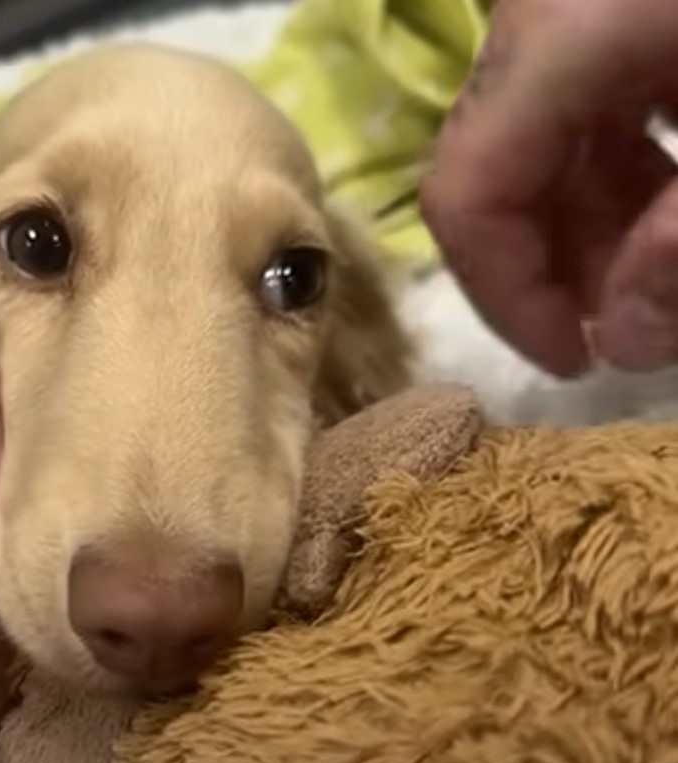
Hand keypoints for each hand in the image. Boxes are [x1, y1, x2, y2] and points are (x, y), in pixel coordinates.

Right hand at [422, 0, 677, 376]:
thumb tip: (628, 339)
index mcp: (568, 33)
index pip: (469, 191)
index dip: (509, 297)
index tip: (587, 361)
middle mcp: (550, 12)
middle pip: (501, 168)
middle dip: (567, 264)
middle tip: (648, 322)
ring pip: (547, 136)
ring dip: (605, 217)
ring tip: (673, 260)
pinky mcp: (624, 0)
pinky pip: (596, 93)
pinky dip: (637, 156)